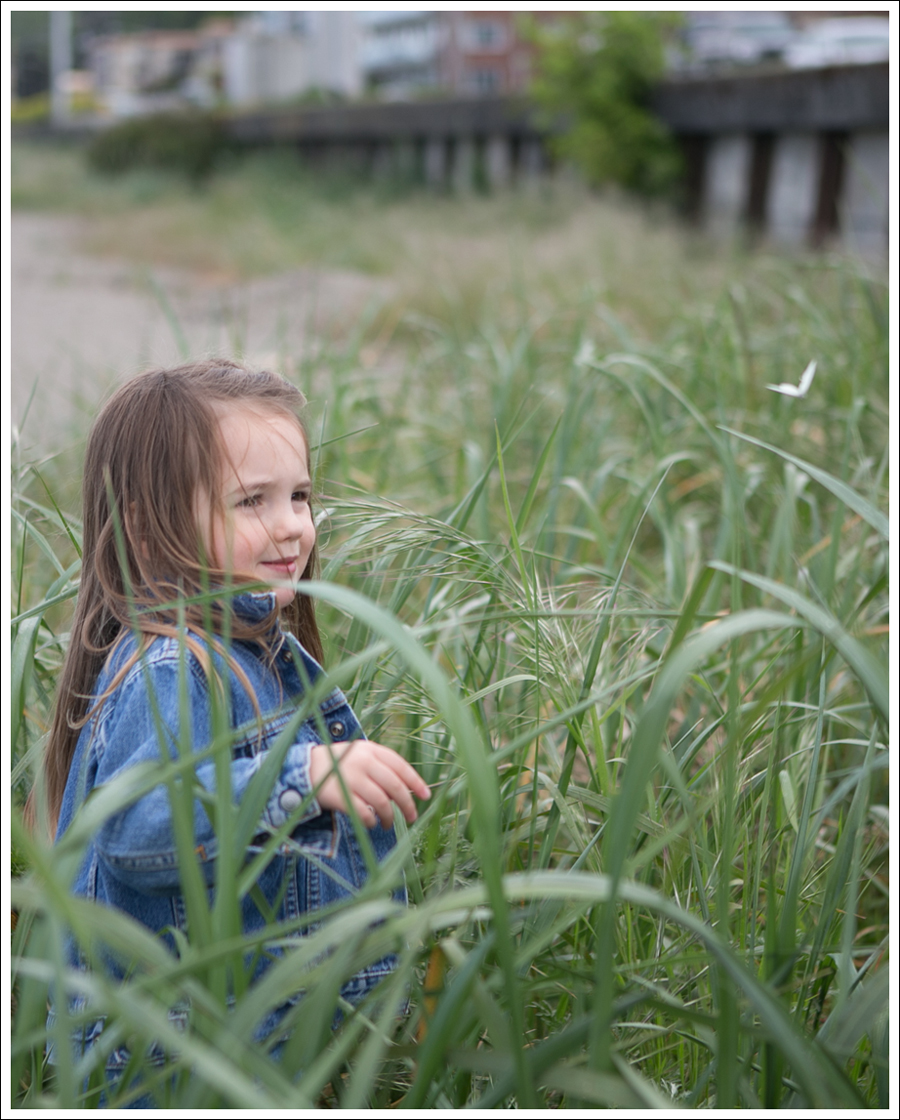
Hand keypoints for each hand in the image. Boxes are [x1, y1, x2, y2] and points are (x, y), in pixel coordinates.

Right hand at [309, 741, 429, 828]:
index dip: (416, 782)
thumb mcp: (362, 755)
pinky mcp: (338, 795)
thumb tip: (409, 789)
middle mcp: (362, 761)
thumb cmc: (342, 764)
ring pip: (381, 802)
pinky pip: (363, 812)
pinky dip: (371, 821)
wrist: (306, 768)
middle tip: (412, 817)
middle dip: (407, 805)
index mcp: (371, 749)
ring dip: (389, 817)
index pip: (400, 766)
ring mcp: (350, 778)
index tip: (426, 797)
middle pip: (394, 786)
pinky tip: (371, 823)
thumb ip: (382, 766)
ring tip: (387, 824)